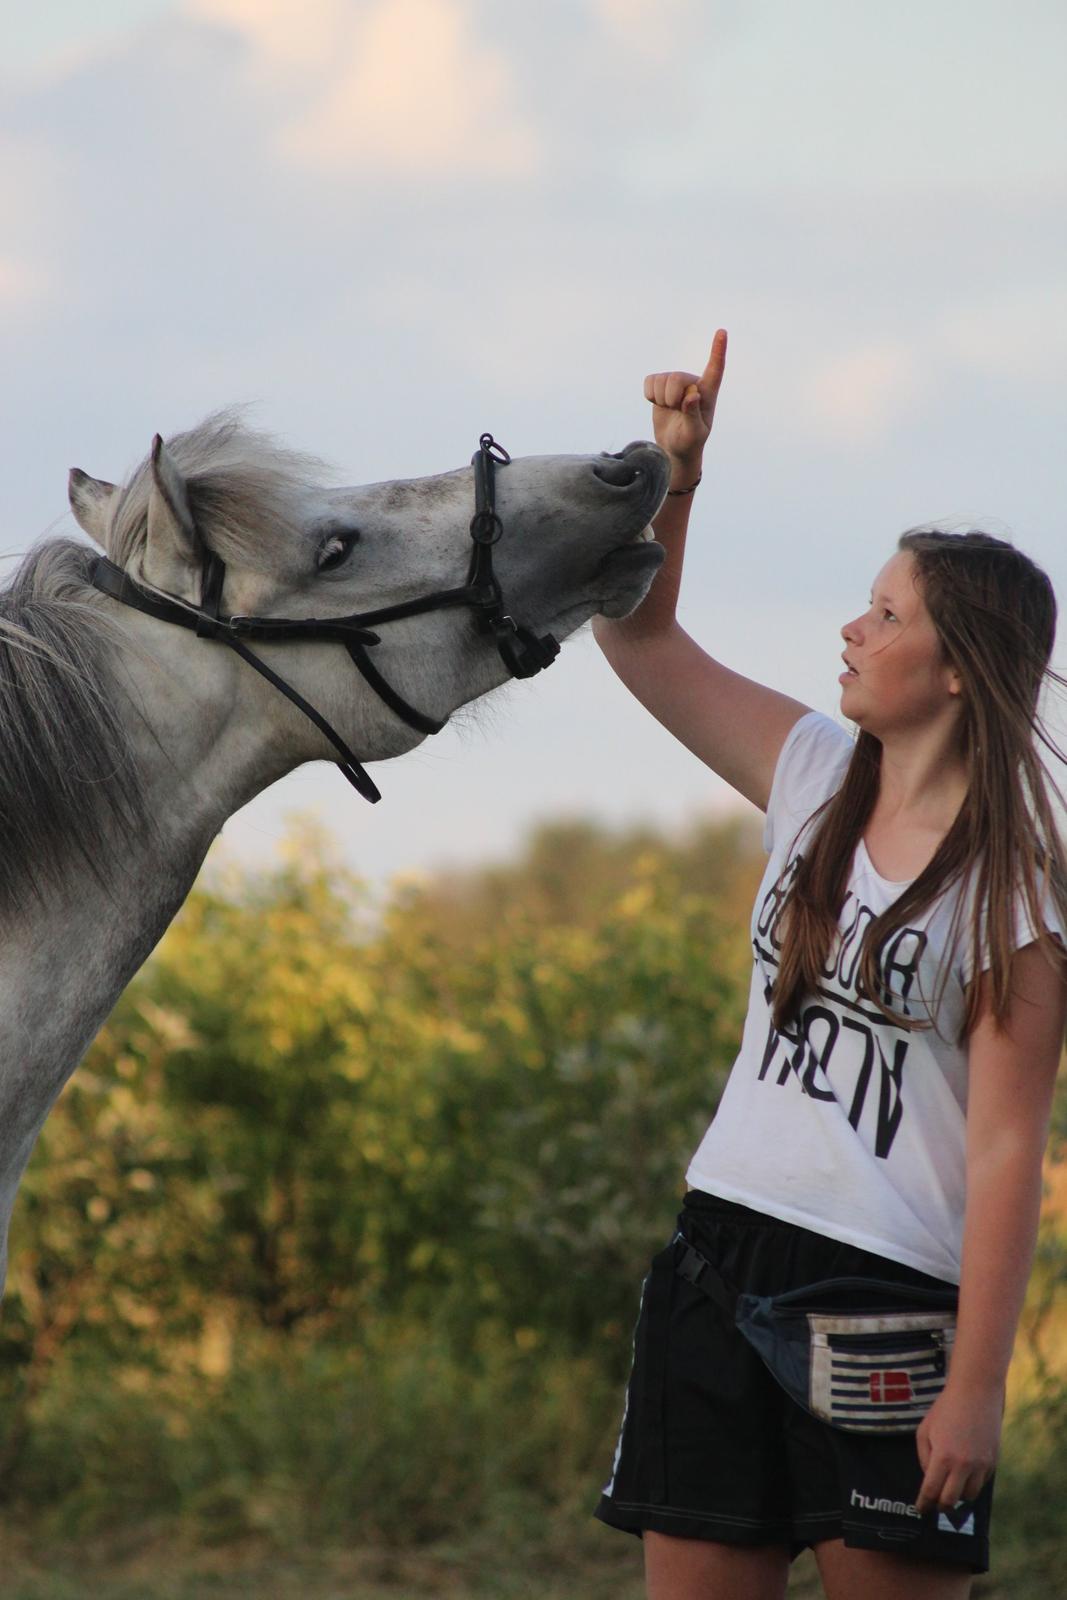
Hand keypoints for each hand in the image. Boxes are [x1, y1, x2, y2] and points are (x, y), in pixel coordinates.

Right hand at [643, 329, 726, 480]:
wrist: (674, 447)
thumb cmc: (689, 442)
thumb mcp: (694, 433)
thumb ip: (693, 414)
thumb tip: (692, 395)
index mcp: (708, 393)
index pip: (715, 369)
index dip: (718, 350)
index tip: (722, 332)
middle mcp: (693, 383)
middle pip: (676, 378)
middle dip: (670, 398)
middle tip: (676, 411)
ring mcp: (676, 383)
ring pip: (661, 379)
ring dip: (660, 399)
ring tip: (669, 410)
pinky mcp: (661, 384)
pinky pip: (649, 381)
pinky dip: (649, 394)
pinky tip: (658, 403)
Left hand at [915, 1380, 1001, 1513]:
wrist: (975, 1393)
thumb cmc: (945, 1409)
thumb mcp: (925, 1430)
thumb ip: (925, 1458)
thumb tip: (930, 1478)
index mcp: (943, 1457)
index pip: (931, 1491)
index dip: (924, 1503)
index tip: (920, 1509)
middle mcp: (963, 1465)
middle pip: (951, 1501)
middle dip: (940, 1506)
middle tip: (934, 1503)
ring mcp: (981, 1465)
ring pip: (969, 1496)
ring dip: (958, 1495)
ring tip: (950, 1488)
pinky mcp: (992, 1462)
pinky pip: (981, 1483)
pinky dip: (971, 1484)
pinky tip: (964, 1475)